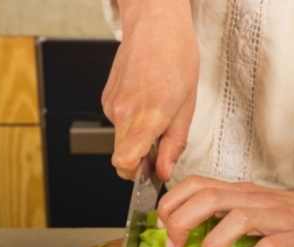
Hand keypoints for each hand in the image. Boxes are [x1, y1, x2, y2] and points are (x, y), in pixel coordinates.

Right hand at [103, 0, 198, 180]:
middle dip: (140, 159)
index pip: (124, 162)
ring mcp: (112, 105)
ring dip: (138, 138)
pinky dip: (132, 121)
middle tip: (162, 145)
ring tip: (159, 114)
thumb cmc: (176, 58)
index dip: (135, 174)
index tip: (150, 172)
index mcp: (147, 117)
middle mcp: (123, 113)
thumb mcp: (187, 107)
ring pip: (121, 139)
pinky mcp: (107, 98)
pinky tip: (147, 103)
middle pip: (121, 156)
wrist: (156, 25)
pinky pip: (119, 122)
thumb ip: (174, 144)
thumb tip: (165, 170)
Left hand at [157, 176, 293, 246]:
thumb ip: (232, 215)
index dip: (172, 202)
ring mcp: (277, 217)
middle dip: (181, 222)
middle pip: (208, 198)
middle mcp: (256, 200)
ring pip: (236, 219)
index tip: (163, 226)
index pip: (198, 183)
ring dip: (213, 245)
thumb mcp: (260, 208)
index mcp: (244, 192)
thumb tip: (195, 236)